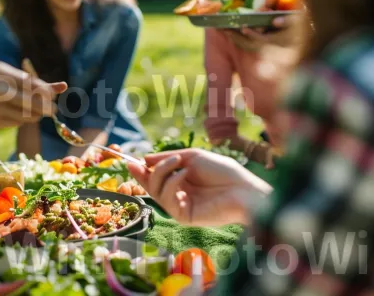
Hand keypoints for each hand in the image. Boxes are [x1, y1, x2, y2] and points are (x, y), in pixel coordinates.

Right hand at [0, 62, 66, 133]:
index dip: (48, 90)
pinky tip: (14, 117)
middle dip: (46, 106)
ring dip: (34, 115)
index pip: (33, 83)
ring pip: (26, 115)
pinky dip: (19, 121)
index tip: (59, 91)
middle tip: (52, 109)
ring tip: (33, 112)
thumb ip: (17, 81)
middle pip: (34, 100)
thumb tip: (50, 89)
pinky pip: (13, 123)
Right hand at [128, 149, 271, 226]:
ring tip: (178, 161)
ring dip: (162, 173)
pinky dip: (173, 183)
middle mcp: (178, 194)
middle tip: (137, 163)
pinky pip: (168, 199)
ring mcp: (180, 206)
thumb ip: (167, 159)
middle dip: (143, 174)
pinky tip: (185, 174)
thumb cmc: (222, 170)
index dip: (142, 170)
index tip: (130, 161)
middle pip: (151, 186)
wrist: (243, 188)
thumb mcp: (192, 157)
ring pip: (156, 192)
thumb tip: (144, 159)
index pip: (155, 177)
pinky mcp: (184, 216)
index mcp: (180, 180)